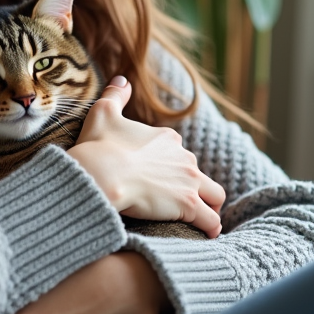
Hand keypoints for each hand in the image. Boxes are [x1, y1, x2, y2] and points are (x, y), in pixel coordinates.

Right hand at [68, 77, 224, 236]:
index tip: (161, 178)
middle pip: (198, 174)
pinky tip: (206, 234)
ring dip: (210, 206)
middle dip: (193, 186)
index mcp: (166, 139)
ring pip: (214, 195)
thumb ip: (115, 95)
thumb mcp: (103, 113)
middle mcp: (183, 157)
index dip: (172, 167)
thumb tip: (122, 79)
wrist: (102, 173)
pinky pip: (211, 220)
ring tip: (202, 219)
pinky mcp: (189, 205)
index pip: (178, 153)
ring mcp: (189, 181)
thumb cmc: (99, 146)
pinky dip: (211, 227)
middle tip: (181, 201)